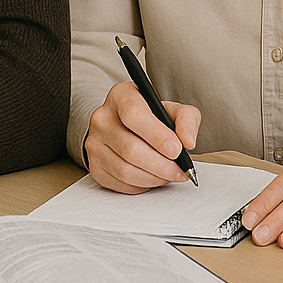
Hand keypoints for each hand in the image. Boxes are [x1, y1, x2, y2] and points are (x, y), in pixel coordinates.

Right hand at [83, 80, 201, 191]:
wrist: (128, 127)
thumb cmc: (152, 117)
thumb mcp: (174, 110)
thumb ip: (187, 120)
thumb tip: (188, 142)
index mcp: (121, 97)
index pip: (134, 115)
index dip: (157, 136)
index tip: (176, 150)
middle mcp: (102, 118)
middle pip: (130, 148)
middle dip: (161, 165)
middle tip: (179, 170)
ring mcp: (94, 143)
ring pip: (124, 170)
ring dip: (153, 178)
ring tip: (169, 174)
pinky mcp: (94, 165)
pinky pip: (119, 183)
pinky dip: (141, 185)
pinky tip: (152, 177)